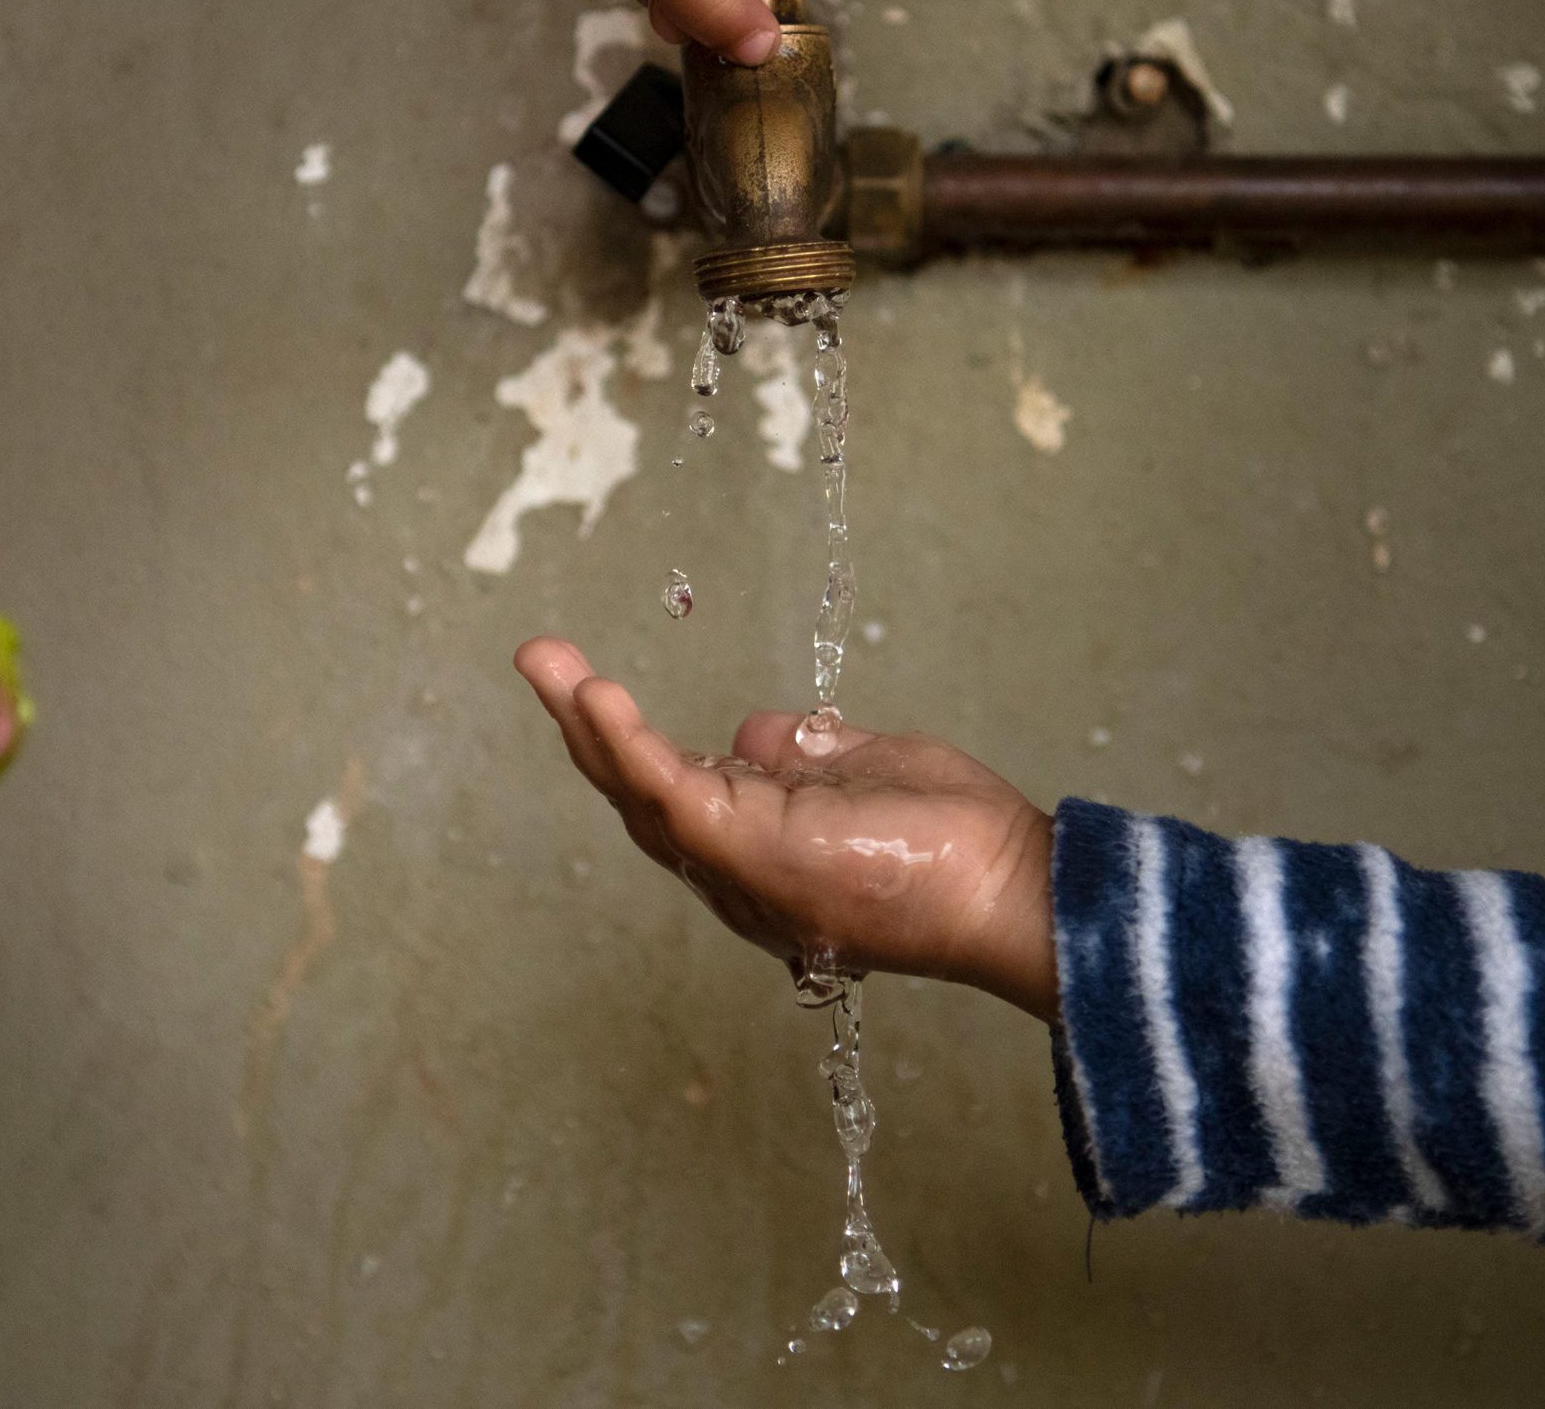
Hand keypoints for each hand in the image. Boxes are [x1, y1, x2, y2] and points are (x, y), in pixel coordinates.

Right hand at [515, 637, 1055, 1019]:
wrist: (1007, 887)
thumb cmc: (950, 837)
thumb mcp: (861, 770)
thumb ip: (802, 754)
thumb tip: (750, 732)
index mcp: (759, 852)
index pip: (674, 791)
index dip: (626, 739)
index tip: (589, 682)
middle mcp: (736, 874)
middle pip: (637, 796)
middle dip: (581, 727)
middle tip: (537, 656)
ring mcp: (742, 870)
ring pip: (641, 796)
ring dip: (586, 725)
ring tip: (544, 661)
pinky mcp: (756, 856)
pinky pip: (675, 799)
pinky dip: (630, 747)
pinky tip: (597, 696)